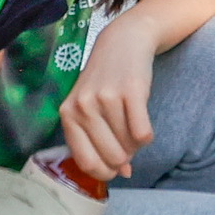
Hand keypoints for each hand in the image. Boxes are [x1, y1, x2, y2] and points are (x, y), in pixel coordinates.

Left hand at [58, 17, 160, 180]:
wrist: (123, 42)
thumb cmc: (104, 82)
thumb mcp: (90, 109)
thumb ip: (98, 141)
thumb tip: (122, 173)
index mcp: (67, 115)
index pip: (85, 162)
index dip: (104, 172)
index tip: (115, 170)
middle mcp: (82, 107)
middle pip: (111, 157)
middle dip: (124, 158)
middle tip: (128, 144)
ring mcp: (105, 98)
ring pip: (129, 146)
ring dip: (136, 144)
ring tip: (134, 127)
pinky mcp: (130, 92)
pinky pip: (142, 133)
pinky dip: (147, 136)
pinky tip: (144, 126)